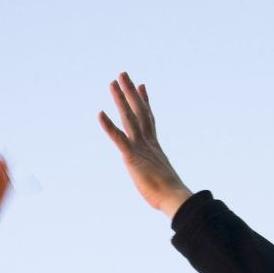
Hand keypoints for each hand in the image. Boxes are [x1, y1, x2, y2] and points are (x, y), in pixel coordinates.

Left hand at [98, 72, 191, 217]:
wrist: (173, 197)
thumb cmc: (170, 194)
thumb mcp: (162, 177)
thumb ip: (160, 172)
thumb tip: (167, 181)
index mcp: (154, 146)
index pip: (148, 118)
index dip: (144, 102)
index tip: (141, 86)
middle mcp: (147, 142)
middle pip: (138, 111)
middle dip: (130, 93)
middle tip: (123, 75)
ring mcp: (139, 147)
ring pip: (128, 118)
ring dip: (120, 100)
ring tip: (113, 83)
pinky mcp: (131, 156)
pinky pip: (118, 138)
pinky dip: (108, 126)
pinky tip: (99, 114)